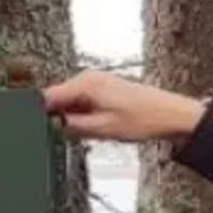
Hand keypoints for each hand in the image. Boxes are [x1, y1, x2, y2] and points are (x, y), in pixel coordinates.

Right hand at [43, 70, 205, 143]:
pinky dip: (86, 115)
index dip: (41, 115)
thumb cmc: (144, 119)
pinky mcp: (104, 88)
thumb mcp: (101, 129)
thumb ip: (71, 126)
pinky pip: (84, 103)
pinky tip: (102, 125)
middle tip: (78, 134)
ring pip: (71, 103)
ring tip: (97, 129)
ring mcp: (96, 82)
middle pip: (58, 99)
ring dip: (76, 118)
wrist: (171, 115)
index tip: (41, 131)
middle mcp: (88, 77)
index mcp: (85, 83)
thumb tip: (52, 125)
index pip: (47, 97)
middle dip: (61, 118)